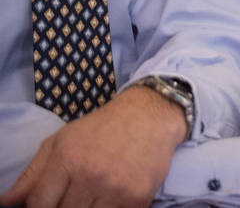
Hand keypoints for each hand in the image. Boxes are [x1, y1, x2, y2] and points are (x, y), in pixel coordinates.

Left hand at [0, 84, 185, 207]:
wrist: (151, 115)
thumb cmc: (101, 128)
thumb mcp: (61, 141)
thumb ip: (32, 174)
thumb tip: (5, 203)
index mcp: (67, 158)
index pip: (39, 205)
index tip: (50, 203)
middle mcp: (91, 175)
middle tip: (77, 196)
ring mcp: (116, 189)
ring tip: (94, 195)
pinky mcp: (139, 197)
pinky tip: (113, 196)